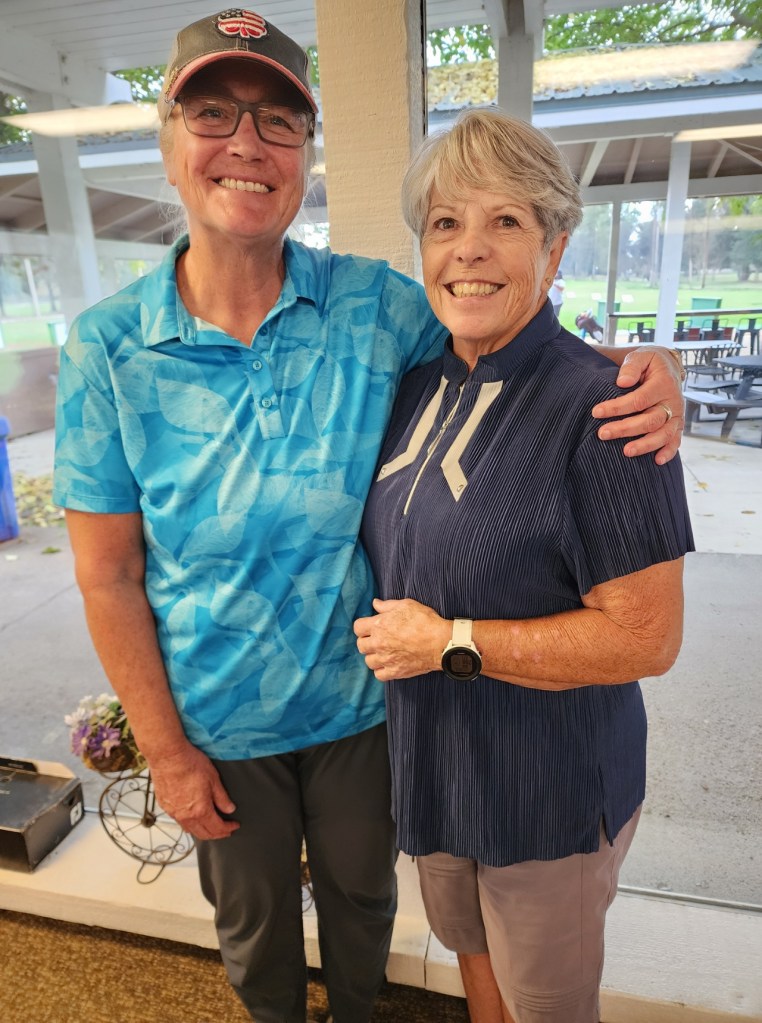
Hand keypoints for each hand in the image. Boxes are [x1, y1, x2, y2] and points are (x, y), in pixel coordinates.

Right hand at [147, 743, 238, 840]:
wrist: (168, 755)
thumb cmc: (189, 763)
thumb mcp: (213, 779)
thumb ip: (222, 797)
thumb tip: (229, 809)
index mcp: (200, 810)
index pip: (217, 828)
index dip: (227, 829)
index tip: (233, 826)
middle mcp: (185, 816)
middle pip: (203, 834)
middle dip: (216, 834)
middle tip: (225, 831)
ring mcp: (173, 812)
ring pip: (190, 830)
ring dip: (202, 831)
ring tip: (210, 827)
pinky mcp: (165, 806)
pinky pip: (179, 821)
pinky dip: (189, 824)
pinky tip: (192, 818)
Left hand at [354, 598, 449, 681]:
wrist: (440, 642)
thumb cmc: (425, 621)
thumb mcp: (406, 605)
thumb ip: (387, 605)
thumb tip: (375, 603)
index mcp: (379, 625)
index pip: (357, 627)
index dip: (363, 626)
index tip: (370, 626)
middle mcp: (379, 643)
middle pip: (361, 645)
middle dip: (367, 641)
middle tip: (378, 639)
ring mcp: (386, 659)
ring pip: (368, 661)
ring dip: (374, 656)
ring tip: (384, 652)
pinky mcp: (395, 672)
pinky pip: (379, 675)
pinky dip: (381, 670)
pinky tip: (389, 664)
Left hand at [592, 347, 683, 463]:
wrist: (668, 367)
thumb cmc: (649, 363)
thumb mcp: (641, 356)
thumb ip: (632, 366)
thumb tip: (623, 382)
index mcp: (663, 383)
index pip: (639, 399)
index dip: (617, 407)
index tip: (596, 412)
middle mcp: (672, 401)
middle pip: (649, 420)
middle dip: (625, 429)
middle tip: (602, 434)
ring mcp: (677, 415)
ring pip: (663, 434)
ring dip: (645, 445)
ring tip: (626, 452)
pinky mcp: (677, 425)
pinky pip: (675, 440)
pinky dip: (669, 452)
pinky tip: (657, 461)